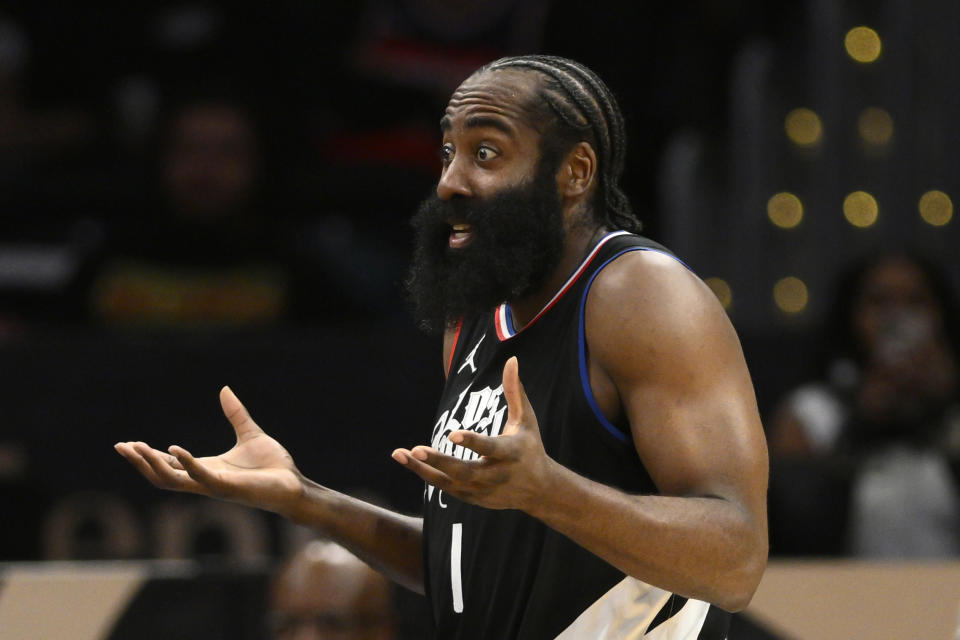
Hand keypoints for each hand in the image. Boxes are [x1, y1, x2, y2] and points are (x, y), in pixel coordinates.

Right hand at [114, 386, 301, 515]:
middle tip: (121, 447)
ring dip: (153, 465)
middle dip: (141, 462)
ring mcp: (214, 486)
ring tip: (137, 448)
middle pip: (163, 475)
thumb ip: (236, 414)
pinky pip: (201, 477)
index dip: (148, 455)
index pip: (170, 465)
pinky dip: (187, 463)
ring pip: (173, 480)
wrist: (294, 483)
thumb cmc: (273, 466)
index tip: (128, 443)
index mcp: (208, 468)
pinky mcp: (228, 488)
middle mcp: (206, 480)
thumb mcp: (250, 434)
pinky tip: (174, 448)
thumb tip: (224, 389)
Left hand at [392, 357, 554, 511]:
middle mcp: (496, 475)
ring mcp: (482, 490)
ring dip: (422, 469)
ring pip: (448, 483)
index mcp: (511, 454)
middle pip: (464, 472)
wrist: (539, 490)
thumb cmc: (530, 446)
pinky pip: (444, 487)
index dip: (472, 443)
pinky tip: (408, 460)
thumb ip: (514, 391)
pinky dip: (426, 474)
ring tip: (398, 453)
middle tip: (416, 449)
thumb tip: (511, 359)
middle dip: (439, 461)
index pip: (490, 449)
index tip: (452, 434)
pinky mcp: (471, 498)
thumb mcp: (525, 419)